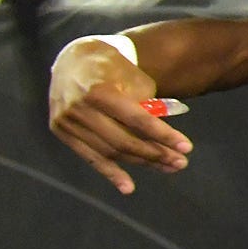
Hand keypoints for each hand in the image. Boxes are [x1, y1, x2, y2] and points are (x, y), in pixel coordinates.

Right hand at [49, 35, 191, 195]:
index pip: (137, 119)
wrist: (74, 61)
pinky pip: (89, 157)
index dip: (162, 135)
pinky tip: (128, 187)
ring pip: (109, 151)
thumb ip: (146, 107)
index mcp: (100, 90)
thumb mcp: (133, 79)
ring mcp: (67, 122)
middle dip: (155, 153)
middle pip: (123, 140)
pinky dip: (110, 172)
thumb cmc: (113, 69)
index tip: (186, 147)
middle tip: (180, 162)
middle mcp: (80, 108)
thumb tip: (165, 141)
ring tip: (167, 168)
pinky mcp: (61, 132)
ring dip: (141, 163)